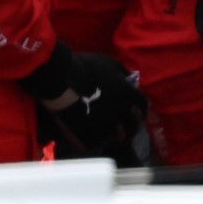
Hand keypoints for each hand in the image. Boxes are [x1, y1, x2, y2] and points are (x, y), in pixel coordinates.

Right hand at [19, 45, 150, 164]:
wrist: (60, 79)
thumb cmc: (83, 66)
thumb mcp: (107, 62)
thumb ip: (121, 71)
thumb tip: (130, 77)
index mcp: (126, 91)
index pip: (142, 104)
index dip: (142, 110)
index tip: (139, 113)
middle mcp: (120, 106)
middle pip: (133, 122)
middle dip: (134, 127)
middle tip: (130, 130)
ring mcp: (106, 118)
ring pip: (121, 133)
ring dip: (121, 137)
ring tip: (118, 139)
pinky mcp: (91, 128)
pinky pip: (102, 139)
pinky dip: (103, 140)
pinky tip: (100, 140)